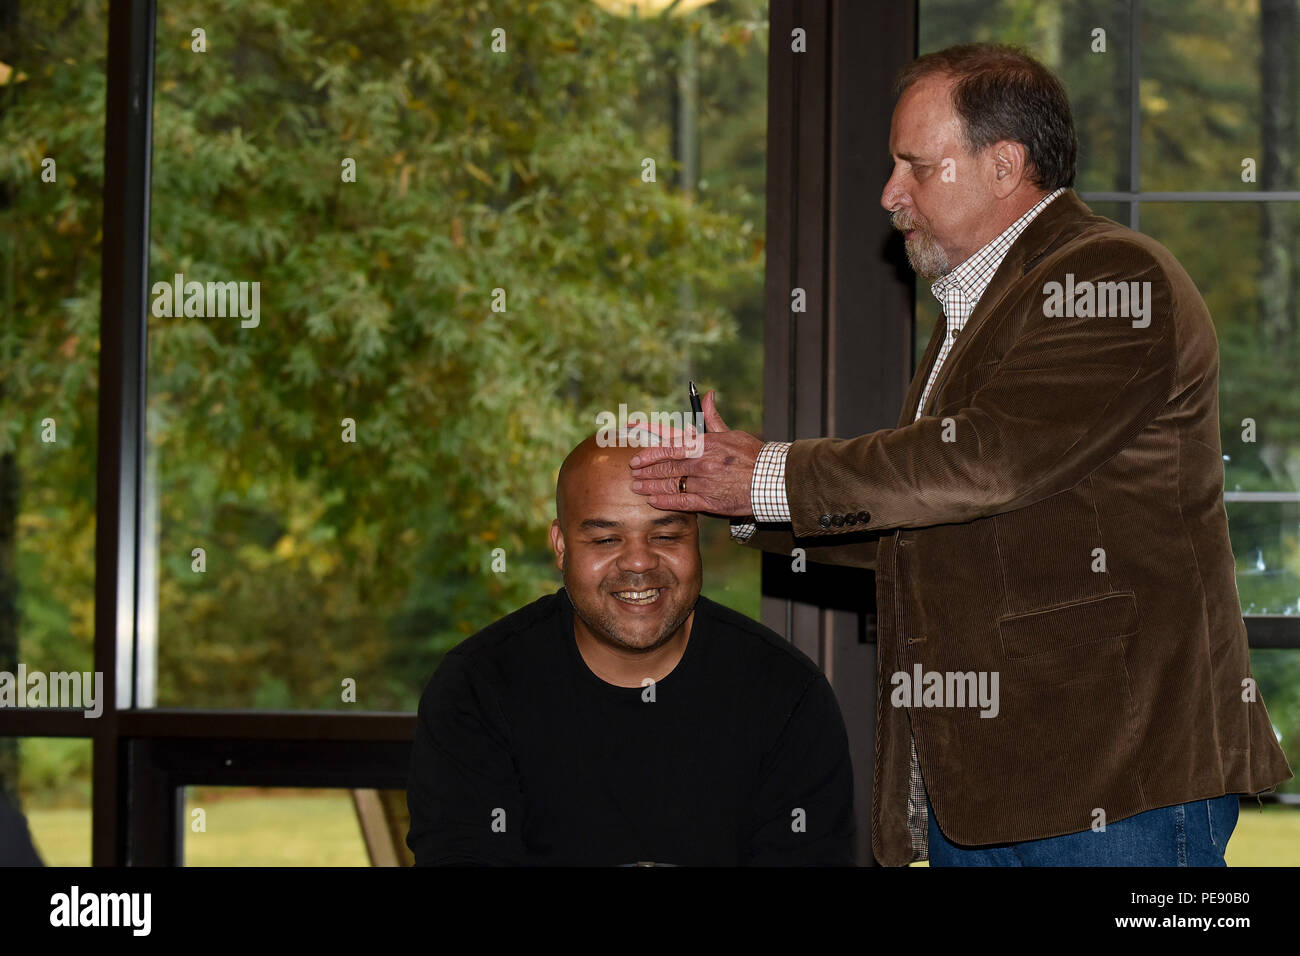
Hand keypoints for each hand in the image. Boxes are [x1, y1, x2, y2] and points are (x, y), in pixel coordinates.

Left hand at [628, 389, 761, 515]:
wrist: (770, 481)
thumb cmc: (752, 456)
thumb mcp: (731, 433)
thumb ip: (712, 417)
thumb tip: (707, 395)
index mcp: (705, 444)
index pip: (670, 442)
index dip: (649, 445)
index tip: (634, 446)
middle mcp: (702, 463)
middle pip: (666, 465)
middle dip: (646, 468)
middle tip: (633, 470)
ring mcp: (704, 483)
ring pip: (670, 484)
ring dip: (650, 485)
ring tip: (637, 486)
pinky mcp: (709, 502)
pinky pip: (681, 502)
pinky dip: (665, 501)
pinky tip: (653, 500)